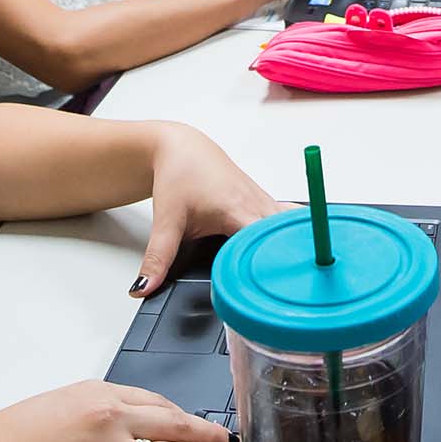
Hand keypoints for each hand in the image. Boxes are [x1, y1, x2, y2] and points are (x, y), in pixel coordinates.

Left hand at [133, 124, 280, 293]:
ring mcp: (266, 202)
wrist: (183, 148)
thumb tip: (145, 287)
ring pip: (291, 230)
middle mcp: (257, 205)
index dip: (268, 267)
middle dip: (285, 263)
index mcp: (236, 209)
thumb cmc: (179, 174)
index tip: (268, 289)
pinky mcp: (268, 202)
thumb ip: (158, 258)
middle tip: (284, 292)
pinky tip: (294, 252)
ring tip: (294, 277)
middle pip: (283, 239)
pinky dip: (292, 236)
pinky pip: (290, 222)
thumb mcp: (167, 221)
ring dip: (292, 249)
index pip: (263, 244)